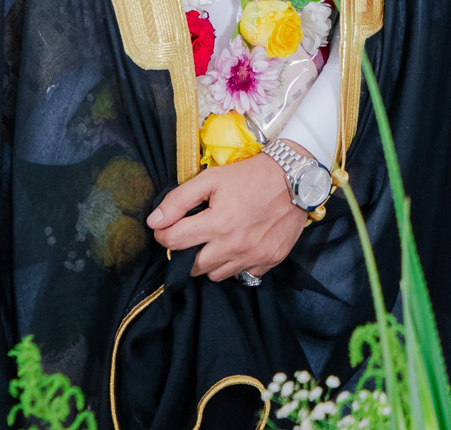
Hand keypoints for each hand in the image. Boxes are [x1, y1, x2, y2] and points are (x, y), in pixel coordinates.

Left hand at [147, 147, 308, 280]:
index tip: (168, 227)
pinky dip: (236, 264)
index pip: (173, 242)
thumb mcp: (212, 178)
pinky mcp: (270, 260)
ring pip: (216, 274)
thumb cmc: (251, 176)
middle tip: (194, 236)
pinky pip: (242, 274)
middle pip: (192, 267)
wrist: (296, 178)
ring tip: (217, 241)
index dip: (164, 234)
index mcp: (218, 223)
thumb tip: (154, 222)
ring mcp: (254, 256)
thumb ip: (179, 199)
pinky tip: (239, 245)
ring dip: (210, 261)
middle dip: (186, 253)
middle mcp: (235, 245)